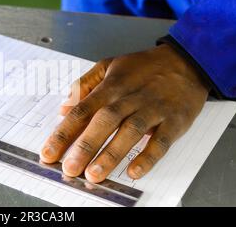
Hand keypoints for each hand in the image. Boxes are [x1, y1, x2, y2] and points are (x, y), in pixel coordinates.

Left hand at [40, 44, 210, 182]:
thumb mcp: (109, 66)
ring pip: (130, 131)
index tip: (48, 152)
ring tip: (94, 174)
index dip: (64, 132)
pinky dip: (148, 156)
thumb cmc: (143, 67)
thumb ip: (84, 85)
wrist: (186, 60)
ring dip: (111, 153)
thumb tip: (63, 107)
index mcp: (111, 85)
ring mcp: (153, 108)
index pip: (82, 110)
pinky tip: (134, 171)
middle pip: (104, 121)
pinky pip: (162, 140)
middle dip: (84, 146)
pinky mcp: (175, 120)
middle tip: (69, 168)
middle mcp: (130, 97)